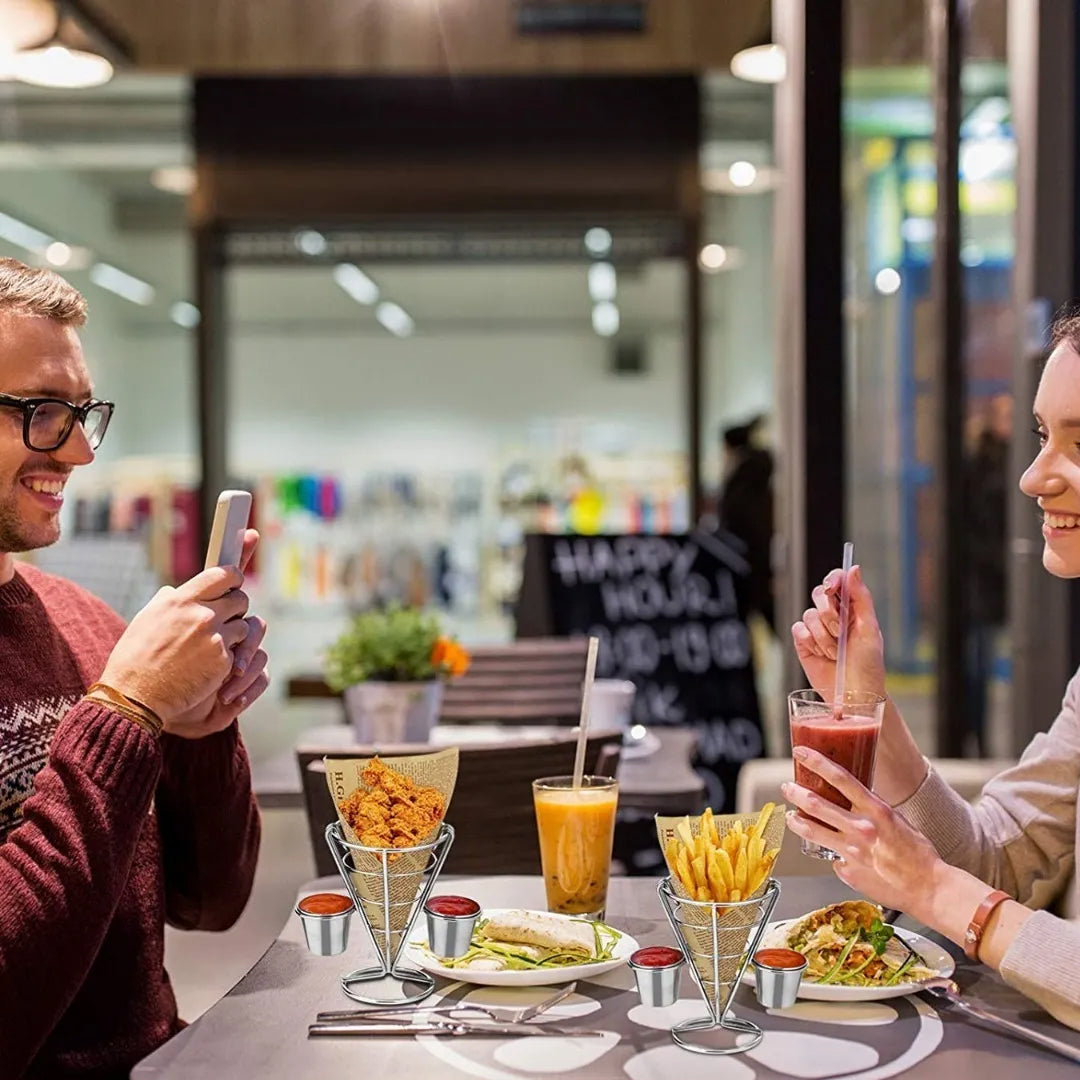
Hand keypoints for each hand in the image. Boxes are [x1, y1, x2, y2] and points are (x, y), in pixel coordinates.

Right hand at [99, 564, 250, 725]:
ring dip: (234, 634)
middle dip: (236, 608)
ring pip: (244, 627)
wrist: (135, 696)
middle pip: (241, 599)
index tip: (234, 583)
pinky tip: (209, 664)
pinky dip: (229, 657)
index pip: (224, 574)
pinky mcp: (224, 662)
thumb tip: (179, 590)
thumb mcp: (146, 618)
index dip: (234, 578)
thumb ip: (168, 600)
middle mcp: (202, 616)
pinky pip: (238, 652)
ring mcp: (215, 639)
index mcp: (181, 601)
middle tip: (227, 617)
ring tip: (214, 644)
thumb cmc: (135, 657)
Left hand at [167, 614, 269, 738]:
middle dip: (246, 648)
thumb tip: (175, 595)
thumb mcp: (160, 641)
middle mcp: (231, 637)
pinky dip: (249, 691)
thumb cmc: (156, 673)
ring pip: (260, 656)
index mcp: (214, 621)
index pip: (236, 604)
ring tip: (223, 695)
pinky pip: (262, 678)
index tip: (224, 628)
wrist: (157, 707)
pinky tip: (229, 701)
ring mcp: (242, 659)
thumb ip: (174, 616)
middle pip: (256, 627)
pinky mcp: (248, 682)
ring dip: (245, 677)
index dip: (239, 611)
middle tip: (233, 668)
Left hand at [782, 747, 940, 917]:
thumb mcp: (896, 820)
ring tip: (791, 816)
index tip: (801, 752)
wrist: (930, 888)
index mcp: (877, 810)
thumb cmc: (918, 853)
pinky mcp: (847, 872)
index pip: (840, 778)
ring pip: (812, 831)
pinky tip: (837, 855)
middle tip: (787, 786)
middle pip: (815, 804)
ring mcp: (851, 852)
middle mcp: (861, 828)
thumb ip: (870, 811)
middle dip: (796, 791)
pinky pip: (833, 859)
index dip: (816, 762)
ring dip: (796, 821)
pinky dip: (833, 855)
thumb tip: (850, 807)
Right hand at [792, 565, 885, 698]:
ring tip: (835, 652)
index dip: (833, 579)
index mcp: (852, 608)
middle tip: (841, 632)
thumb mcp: (870, 628)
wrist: (854, 694)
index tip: (832, 586)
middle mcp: (832, 615)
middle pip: (819, 594)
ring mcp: (816, 629)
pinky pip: (798, 630)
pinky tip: (822, 654)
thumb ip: (861, 597)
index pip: (838, 581)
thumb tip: (853, 568)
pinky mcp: (803, 642)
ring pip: (809, 615)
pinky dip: (810, 642)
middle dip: (830, 614)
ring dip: (824, 636)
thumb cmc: (868, 664)